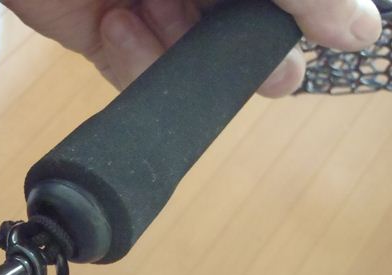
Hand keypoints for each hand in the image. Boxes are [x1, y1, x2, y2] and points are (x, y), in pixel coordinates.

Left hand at [3, 0, 381, 96]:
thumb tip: (359, 28)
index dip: (295, 15)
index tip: (319, 38)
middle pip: (231, 28)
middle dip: (236, 47)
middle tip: (259, 71)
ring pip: (183, 53)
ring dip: (177, 48)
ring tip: (158, 28)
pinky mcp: (101, 29)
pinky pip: (132, 64)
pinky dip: (131, 56)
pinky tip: (117, 23)